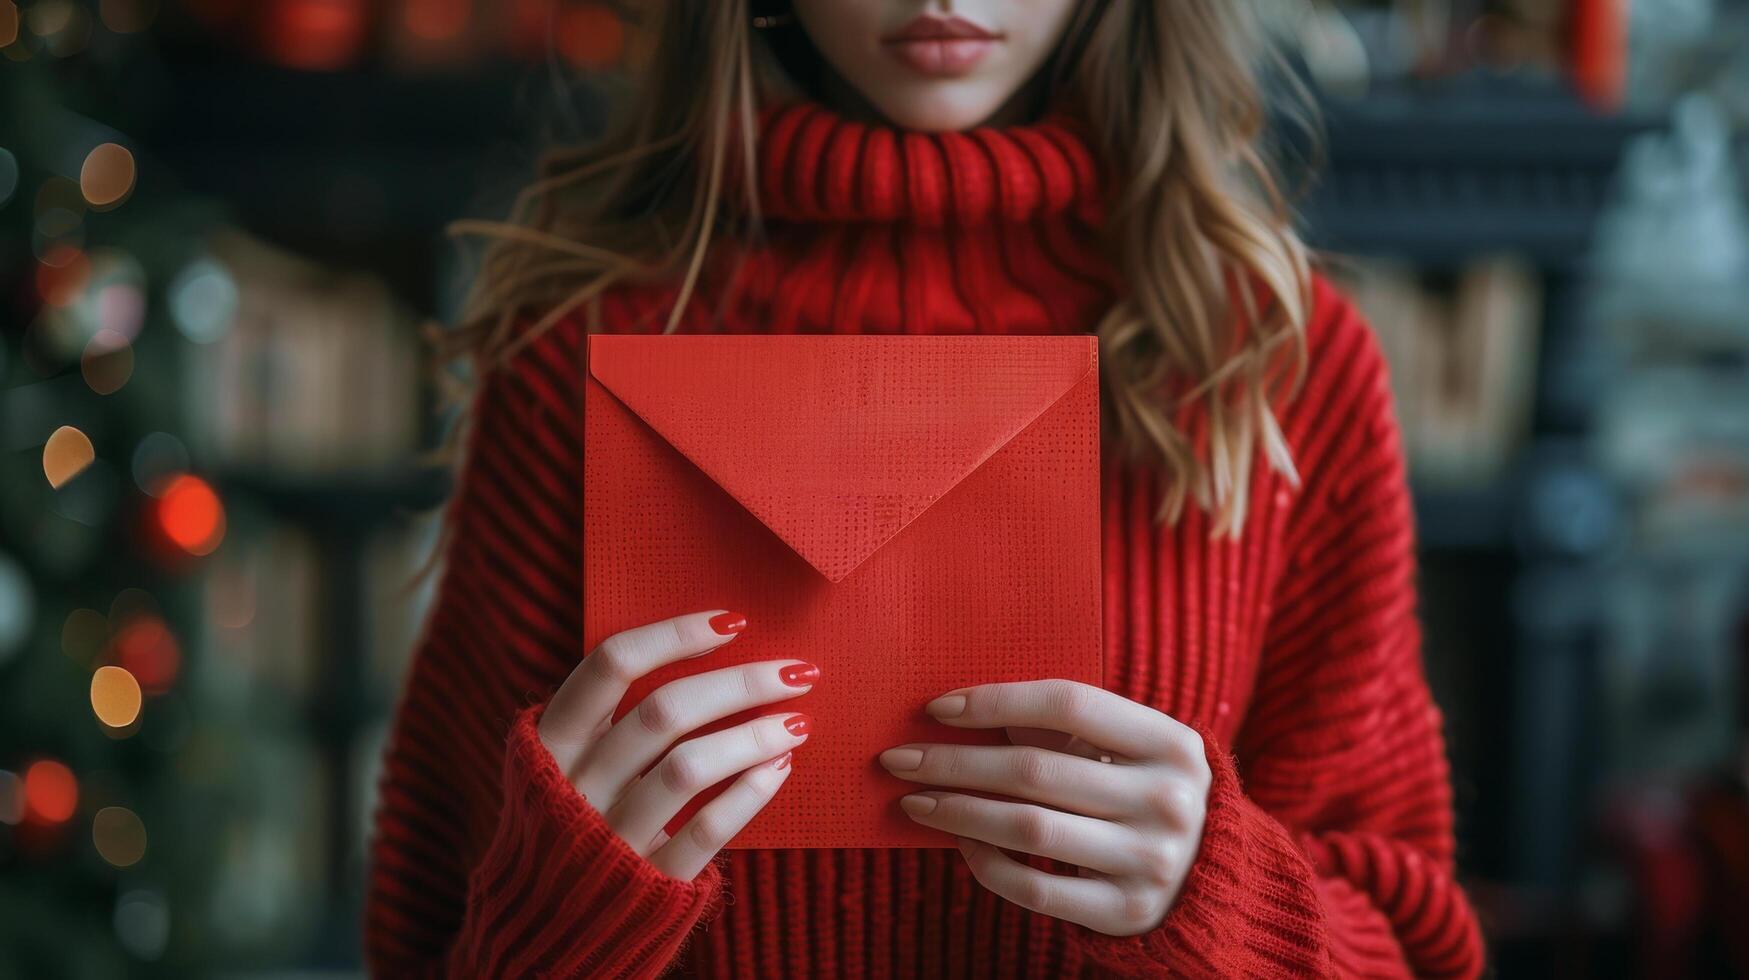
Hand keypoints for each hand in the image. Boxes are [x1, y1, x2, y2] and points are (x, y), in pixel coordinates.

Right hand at [537, 610, 815, 879]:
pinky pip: (706, 830)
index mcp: (552, 741)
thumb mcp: (567, 762)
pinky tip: (779, 767)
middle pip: (664, 713)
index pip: (612, 664)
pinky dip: (748, 793)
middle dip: (739, 683)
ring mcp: (611, 835)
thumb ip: (610, 716)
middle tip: (796, 671)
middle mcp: (577, 784)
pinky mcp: (648, 879)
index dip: (675, 635)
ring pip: (689, 768)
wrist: (546, 926)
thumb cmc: (572, 820)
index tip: (734, 622)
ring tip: (797, 720)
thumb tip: (705, 649)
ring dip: (752, 735)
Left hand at [878, 679, 1209, 935]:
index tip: (937, 708)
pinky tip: (961, 842)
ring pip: (1027, 829)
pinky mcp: (1125, 911)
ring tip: (914, 802)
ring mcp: (1150, 860)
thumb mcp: (1130, 749)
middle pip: (1035, 770)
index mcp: (1171, 742)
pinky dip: (987, 864)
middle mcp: (1167, 800)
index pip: (1068, 703)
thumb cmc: (1144, 790)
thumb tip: (958, 711)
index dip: (995, 701)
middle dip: (954, 763)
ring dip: (958, 812)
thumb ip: (1064, 726)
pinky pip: (1034, 888)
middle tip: (899, 760)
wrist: (1210, 877)